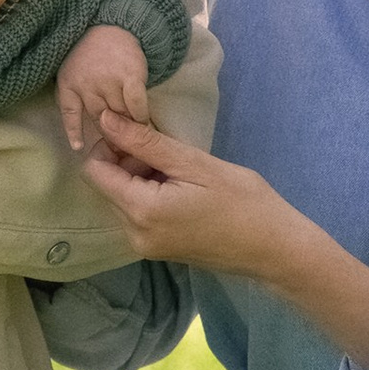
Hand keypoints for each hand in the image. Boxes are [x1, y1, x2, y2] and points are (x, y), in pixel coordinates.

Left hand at [57, 26, 153, 151]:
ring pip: (120, 115)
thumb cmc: (89, 55)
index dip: (73, 132)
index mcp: (69, 83)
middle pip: (100, 119)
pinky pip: (137, 105)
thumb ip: (72, 100)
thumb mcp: (71, 74)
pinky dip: (141, 116)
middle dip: (110, 135)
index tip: (79, 149)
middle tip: (119, 147)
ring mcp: (109, 80)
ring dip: (128, 127)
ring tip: (134, 136)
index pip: (69, 112)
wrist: (112, 26)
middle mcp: (87, 84)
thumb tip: (79, 137)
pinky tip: (143, 121)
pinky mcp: (131, 76)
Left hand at [80, 108, 292, 269]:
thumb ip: (146, 142)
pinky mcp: (156, 249)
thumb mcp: (195, 164)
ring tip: (179, 171)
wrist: (274, 249)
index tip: (140, 133)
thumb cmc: (243, 202)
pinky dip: (148, 195)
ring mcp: (144, 246)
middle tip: (167, 152)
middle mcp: (134, 234)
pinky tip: (180, 188)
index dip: (108, 145)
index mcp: (141, 211)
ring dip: (139, 177)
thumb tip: (106, 119)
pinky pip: (136, 215)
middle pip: (105, 186)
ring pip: (120, 199)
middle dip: (126, 161)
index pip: (94, 171)